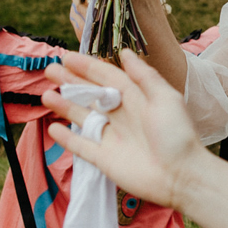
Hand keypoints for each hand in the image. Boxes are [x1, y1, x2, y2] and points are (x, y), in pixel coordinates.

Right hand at [42, 49, 204, 209]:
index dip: (87, 67)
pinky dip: (67, 138)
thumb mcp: (165, 98)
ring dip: (64, 106)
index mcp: (136, 98)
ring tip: (46, 94)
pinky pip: (81, 146)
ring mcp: (111, 137)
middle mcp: (121, 115)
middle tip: (50, 69)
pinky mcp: (104, 159)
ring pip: (82, 117)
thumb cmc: (177, 135)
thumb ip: (144, 75)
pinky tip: (53, 128)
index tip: (67, 57)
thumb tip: (126, 52)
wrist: (181, 176)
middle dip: (70, 82)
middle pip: (90, 95)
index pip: (106, 77)